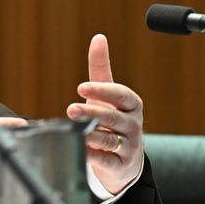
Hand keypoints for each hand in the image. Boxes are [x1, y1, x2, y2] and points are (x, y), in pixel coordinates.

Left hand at [66, 34, 143, 193]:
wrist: (124, 158)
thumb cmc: (112, 117)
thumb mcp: (106, 92)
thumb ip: (100, 66)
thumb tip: (99, 37)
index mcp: (131, 104)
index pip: (120, 95)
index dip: (102, 91)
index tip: (81, 87)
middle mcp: (133, 124)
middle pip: (113, 117)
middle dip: (92, 113)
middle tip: (71, 109)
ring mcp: (129, 146)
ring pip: (110, 140)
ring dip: (92, 135)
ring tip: (77, 130)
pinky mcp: (121, 166)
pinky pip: (107, 161)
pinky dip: (94, 157)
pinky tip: (82, 152)